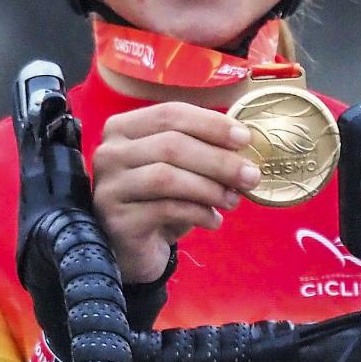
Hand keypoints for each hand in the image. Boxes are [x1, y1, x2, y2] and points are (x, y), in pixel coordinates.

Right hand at [91, 103, 261, 282]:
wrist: (133, 247)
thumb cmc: (160, 199)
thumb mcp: (180, 168)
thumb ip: (203, 149)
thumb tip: (244, 143)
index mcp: (123, 128)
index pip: (170, 114)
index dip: (211, 124)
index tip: (245, 139)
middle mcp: (109, 153)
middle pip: (171, 145)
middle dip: (218, 160)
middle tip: (250, 176)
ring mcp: (109, 187)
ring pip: (167, 177)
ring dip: (210, 188)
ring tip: (233, 200)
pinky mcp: (118, 220)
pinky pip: (165, 210)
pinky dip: (198, 213)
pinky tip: (214, 221)